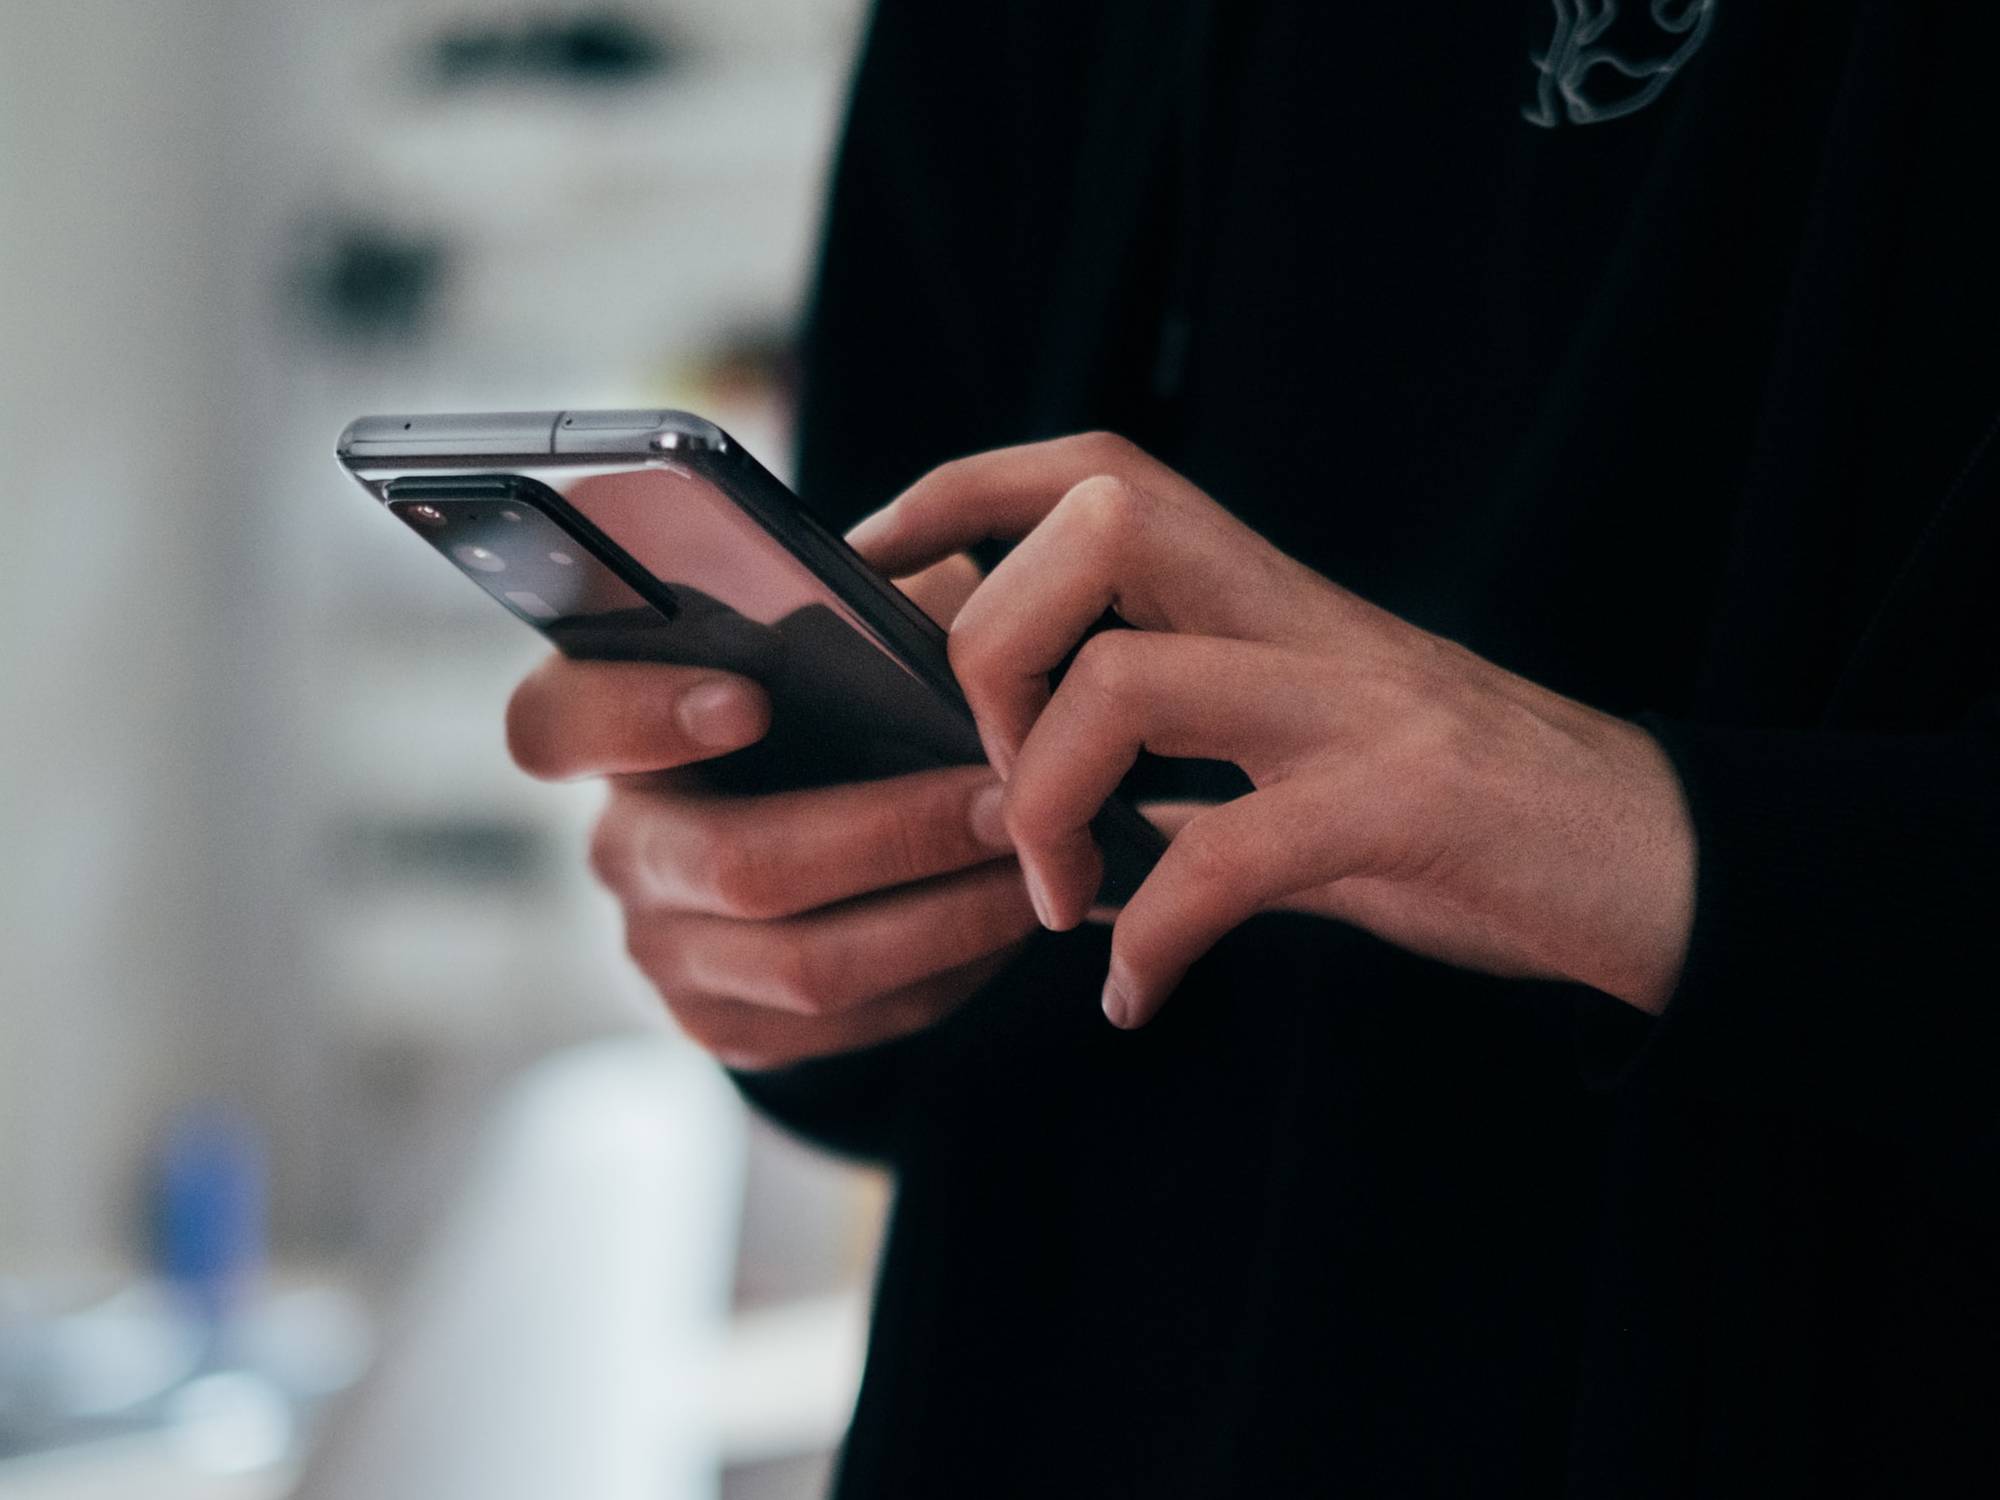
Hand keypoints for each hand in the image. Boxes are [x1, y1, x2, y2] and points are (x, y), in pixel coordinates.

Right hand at [506, 556, 1036, 1069]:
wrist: (819, 839)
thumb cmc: (829, 701)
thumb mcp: (835, 632)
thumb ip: (859, 610)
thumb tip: (943, 614)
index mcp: (611, 727)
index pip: (556, 724)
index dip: (639, 716)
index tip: (750, 698)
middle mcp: (622, 846)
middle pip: (736, 865)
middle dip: (892, 835)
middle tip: (1007, 800)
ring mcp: (667, 951)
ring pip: (808, 964)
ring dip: (945, 916)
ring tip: (1038, 864)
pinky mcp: (728, 1027)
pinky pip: (848, 1022)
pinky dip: (947, 971)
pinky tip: (1009, 919)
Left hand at [848, 434, 1696, 1028]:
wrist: (1654, 861)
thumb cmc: (1464, 815)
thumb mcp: (1304, 766)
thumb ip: (1185, 770)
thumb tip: (1046, 809)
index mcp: (1267, 597)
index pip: (1095, 470)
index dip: (961, 490)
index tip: (874, 562)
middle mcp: (1302, 621)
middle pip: (1095, 528)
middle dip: (991, 650)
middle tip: (995, 784)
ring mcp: (1355, 705)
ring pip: (1132, 680)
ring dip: (1050, 803)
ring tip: (1059, 900)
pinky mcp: (1404, 805)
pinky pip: (1230, 856)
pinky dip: (1156, 936)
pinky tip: (1138, 993)